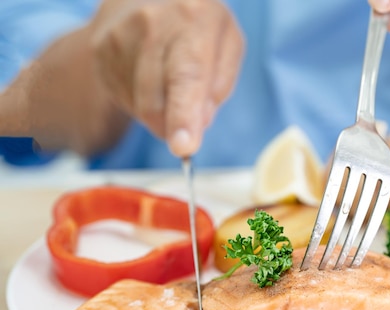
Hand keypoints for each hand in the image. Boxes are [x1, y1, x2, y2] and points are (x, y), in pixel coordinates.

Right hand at [89, 0, 244, 156]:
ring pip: (138, 106)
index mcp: (194, 21)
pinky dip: (141, 102)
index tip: (183, 147)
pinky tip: (149, 77)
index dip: (184, 116)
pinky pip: (123, 99)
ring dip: (159, 113)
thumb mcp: (227, 45)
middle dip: (172, 126)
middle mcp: (152, 24)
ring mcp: (120, 35)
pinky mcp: (100, 49)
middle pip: (155, 100)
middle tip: (186, 128)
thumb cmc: (198, 23)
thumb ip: (219, 87)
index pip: (188, 77)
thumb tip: (198, 125)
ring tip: (169, 81)